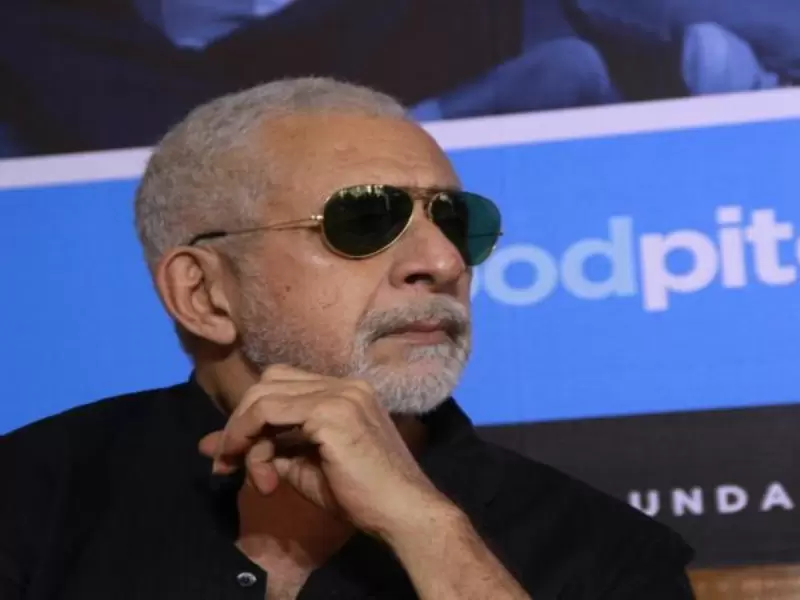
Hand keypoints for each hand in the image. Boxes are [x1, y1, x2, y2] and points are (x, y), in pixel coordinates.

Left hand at [198, 365, 451, 537]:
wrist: (402, 513)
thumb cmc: (361, 496)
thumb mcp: (306, 467)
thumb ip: (270, 449)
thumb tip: (217, 448)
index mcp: (344, 391)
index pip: (283, 384)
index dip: (250, 414)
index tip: (229, 453)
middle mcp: (343, 383)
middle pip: (269, 381)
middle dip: (239, 421)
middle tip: (226, 462)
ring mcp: (338, 394)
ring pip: (264, 395)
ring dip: (241, 433)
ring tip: (244, 474)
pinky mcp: (330, 412)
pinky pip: (269, 413)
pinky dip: (250, 437)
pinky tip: (257, 471)